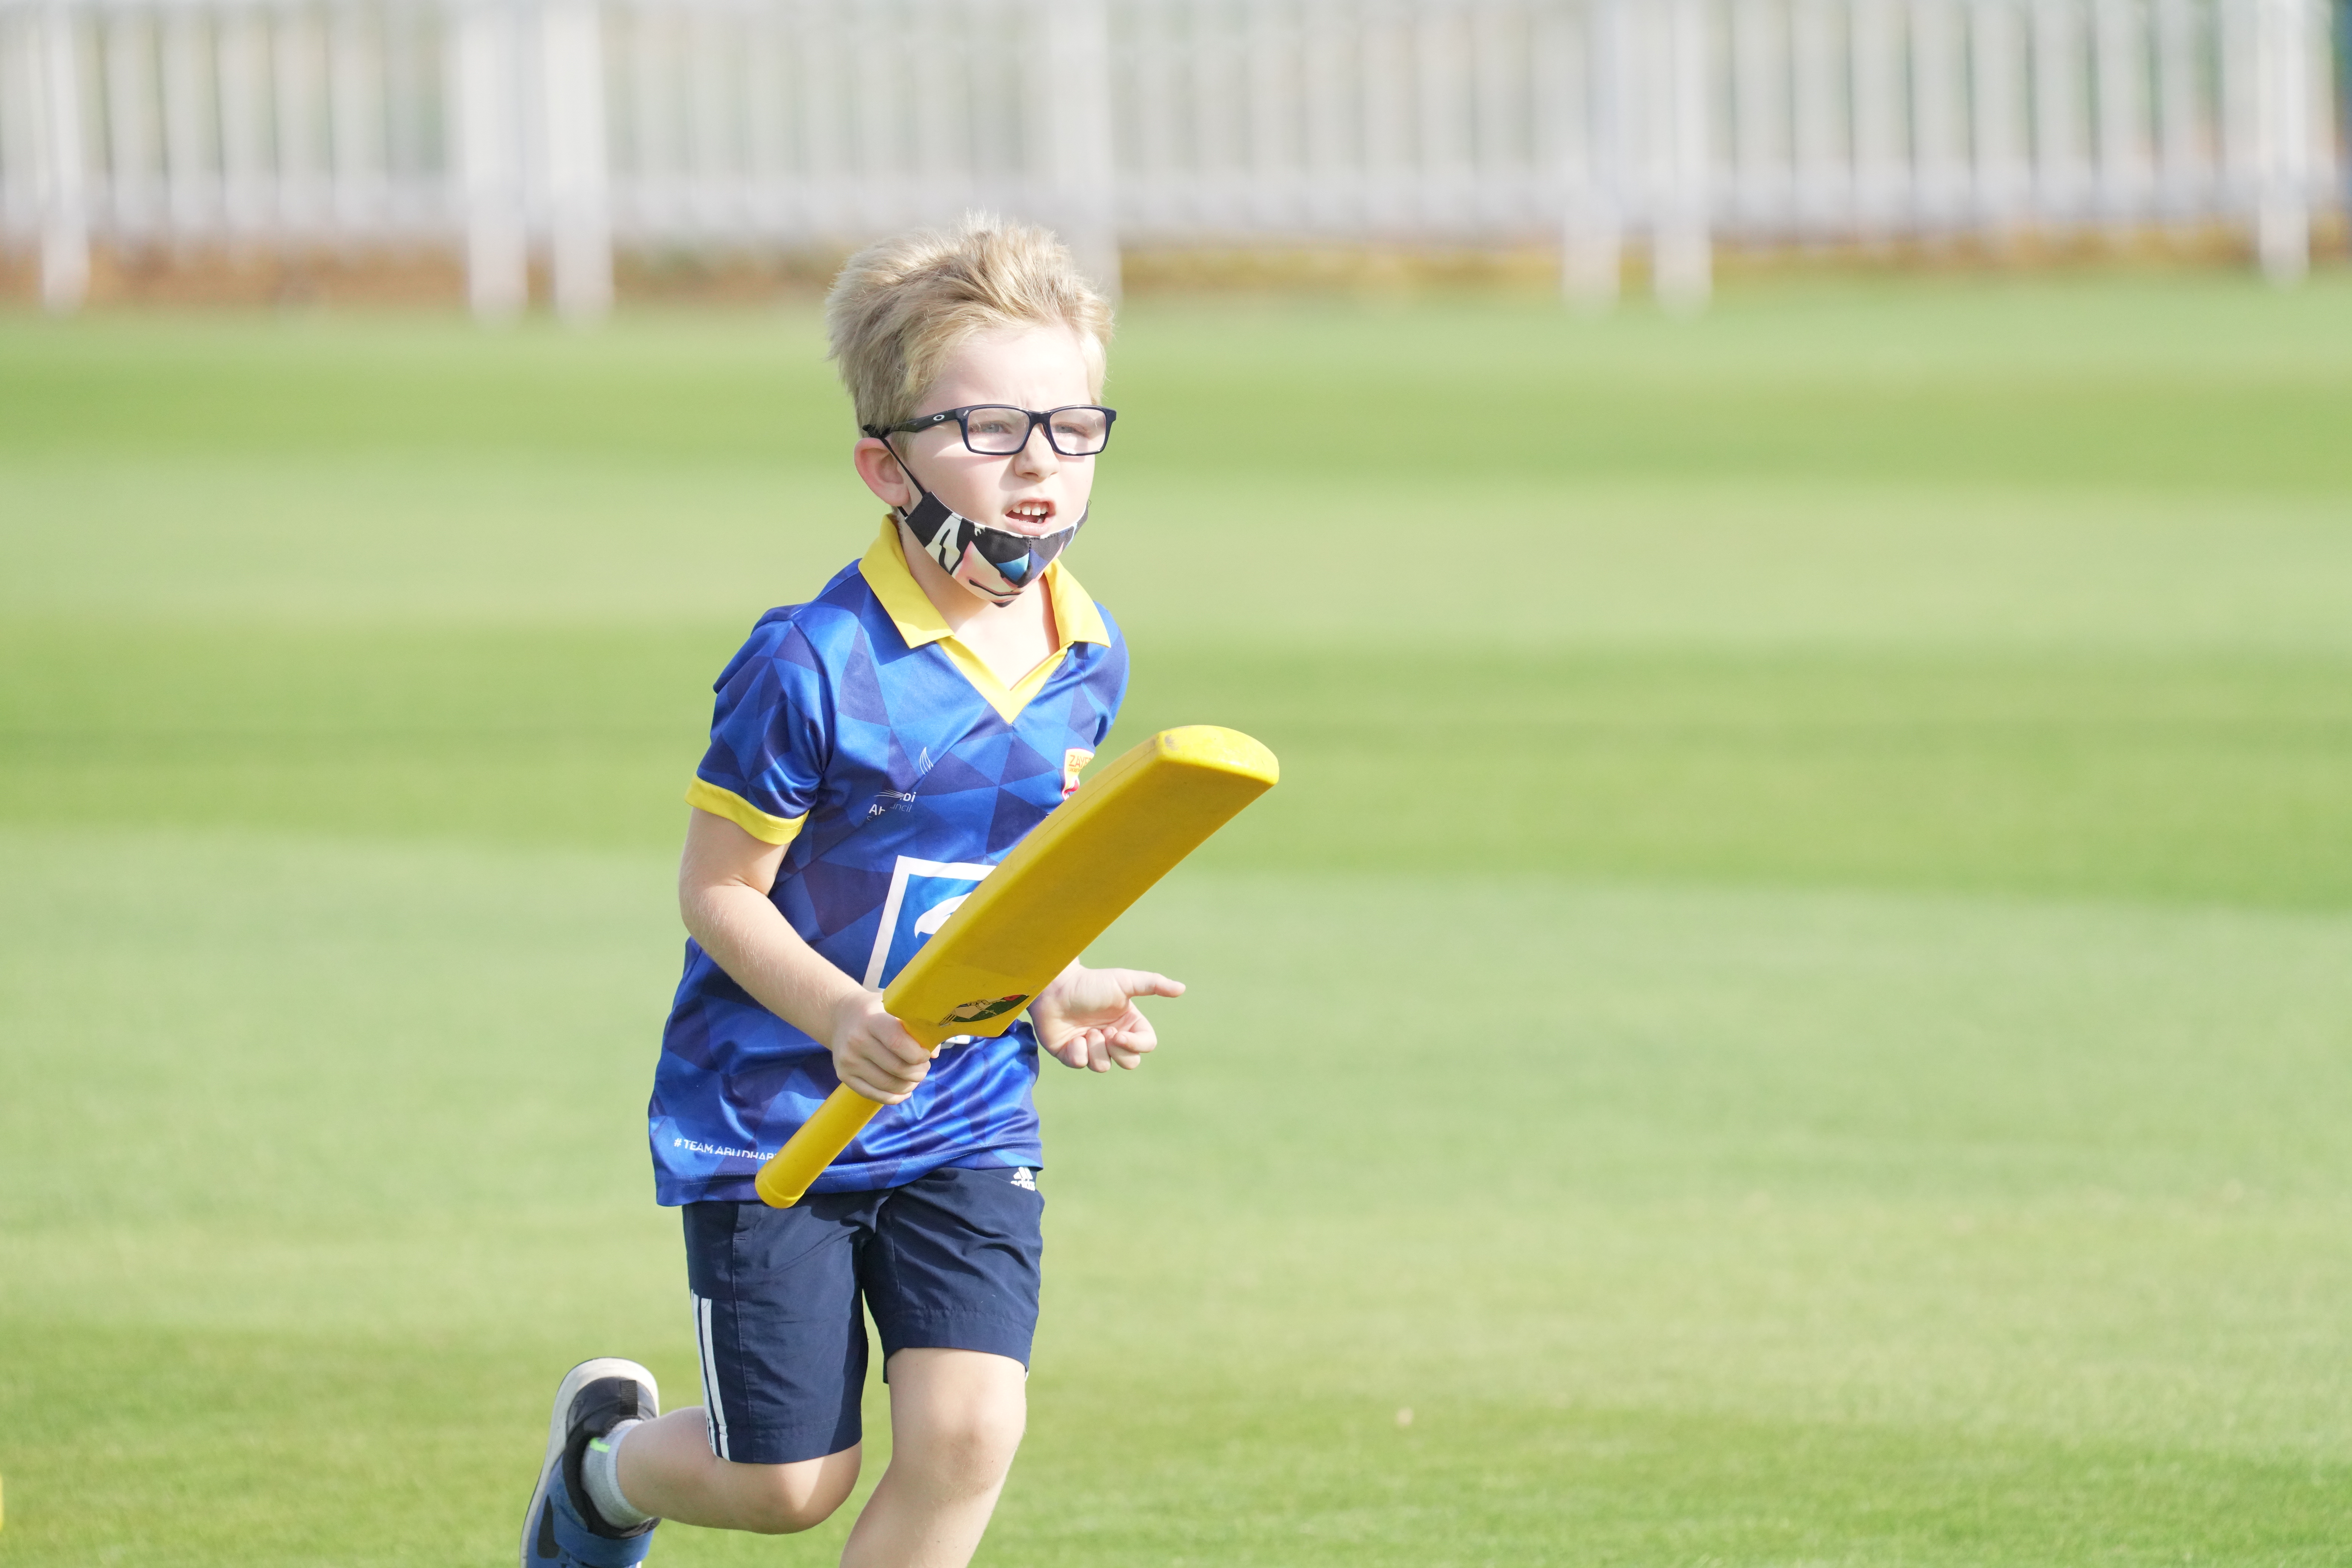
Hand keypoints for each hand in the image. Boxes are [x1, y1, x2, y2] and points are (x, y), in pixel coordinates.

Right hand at [826, 990, 934, 1102]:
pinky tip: (904, 1091)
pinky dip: (894, 1097)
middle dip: (918, 1072)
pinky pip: (874, 1095)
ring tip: (915, 1077)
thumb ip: (916, 1027)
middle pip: (897, 1068)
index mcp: (872, 1020)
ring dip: (909, 1085)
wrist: (840, 1015)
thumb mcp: (894, 1008)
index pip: (898, 1043)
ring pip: (888, 1085)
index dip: (918, 1054)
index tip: (926, 1054)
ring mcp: (848, 1060)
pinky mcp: (844, 1075)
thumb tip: (934, 1053)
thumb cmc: (876, 1012)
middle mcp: (857, 1041)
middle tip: (924, 1068)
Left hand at [1029, 964, 1183, 1072]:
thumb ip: (1153, 984)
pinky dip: (1077, 1052)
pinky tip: (1071, 1037)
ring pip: (1104, 1066)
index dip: (1136, 1045)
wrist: (1055, 987)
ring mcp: (1092, 1048)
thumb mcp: (1124, 981)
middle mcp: (1112, 1038)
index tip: (1118, 1034)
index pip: (1146, 1045)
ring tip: (1084, 1031)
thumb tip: (1182, 988)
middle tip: (1102, 1031)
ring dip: (1095, 1048)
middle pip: (1130, 1062)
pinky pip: (1081, 1065)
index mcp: (1128, 1024)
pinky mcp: (1071, 1054)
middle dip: (1117, 1050)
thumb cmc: (1090, 983)